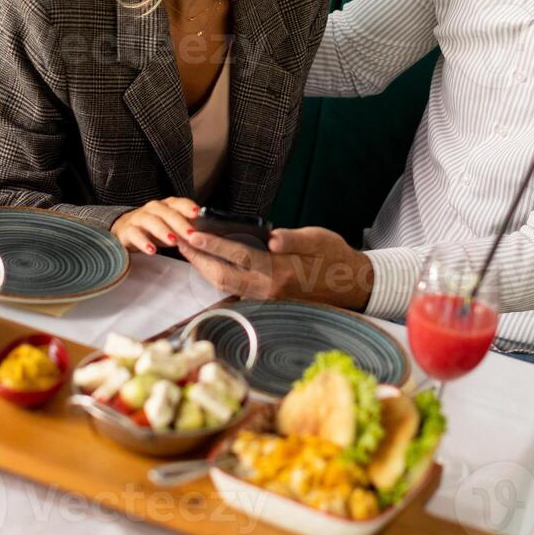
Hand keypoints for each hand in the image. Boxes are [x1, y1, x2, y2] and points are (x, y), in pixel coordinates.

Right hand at [111, 197, 198, 254]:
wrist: (125, 231)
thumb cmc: (154, 230)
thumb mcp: (172, 228)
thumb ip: (186, 229)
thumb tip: (205, 236)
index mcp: (166, 206)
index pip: (178, 203)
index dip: (187, 207)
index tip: (197, 213)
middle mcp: (152, 209)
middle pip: (166, 212)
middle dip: (180, 223)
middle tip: (191, 235)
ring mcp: (138, 218)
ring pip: (151, 221)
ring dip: (163, 231)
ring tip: (173, 242)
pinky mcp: (127, 231)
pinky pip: (134, 234)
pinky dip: (143, 242)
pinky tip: (152, 250)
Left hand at [177, 225, 372, 309]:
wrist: (352, 285)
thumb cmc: (335, 257)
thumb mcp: (319, 239)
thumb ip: (294, 238)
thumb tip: (271, 238)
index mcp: (280, 271)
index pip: (238, 256)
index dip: (212, 244)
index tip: (193, 233)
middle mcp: (270, 289)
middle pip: (222, 277)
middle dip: (198, 259)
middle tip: (181, 242)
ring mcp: (268, 298)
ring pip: (227, 286)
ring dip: (205, 270)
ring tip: (190, 252)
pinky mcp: (268, 301)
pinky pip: (236, 291)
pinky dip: (219, 278)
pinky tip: (210, 266)